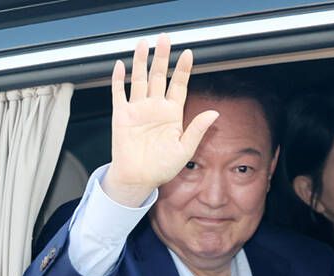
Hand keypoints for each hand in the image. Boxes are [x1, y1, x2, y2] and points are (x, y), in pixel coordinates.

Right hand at [103, 34, 219, 206]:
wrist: (139, 178)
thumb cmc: (162, 167)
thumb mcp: (184, 149)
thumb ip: (197, 129)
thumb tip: (215, 113)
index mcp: (172, 114)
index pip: (179, 86)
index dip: (183, 70)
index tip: (188, 54)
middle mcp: (155, 108)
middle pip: (159, 76)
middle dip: (162, 57)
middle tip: (165, 39)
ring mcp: (137, 110)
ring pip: (140, 79)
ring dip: (141, 62)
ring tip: (144, 44)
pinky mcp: (121, 115)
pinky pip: (119, 93)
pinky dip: (119, 79)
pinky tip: (120, 65)